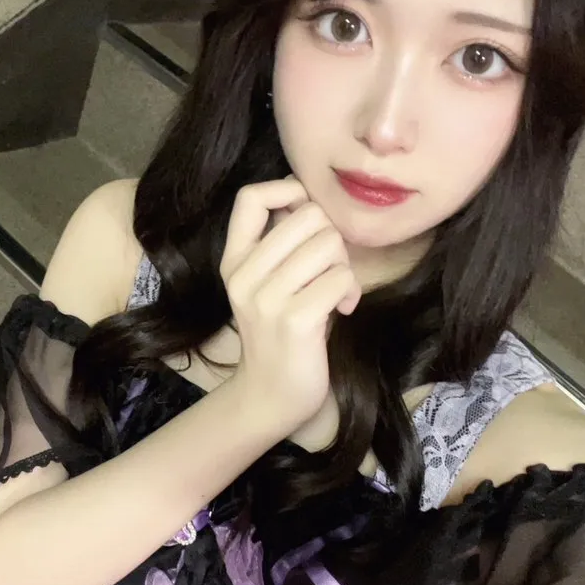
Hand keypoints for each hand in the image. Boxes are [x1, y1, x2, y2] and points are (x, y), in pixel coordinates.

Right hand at [219, 178, 360, 435]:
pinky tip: (343, 310)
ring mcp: (266, 298)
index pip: (250, 197)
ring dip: (344, 266)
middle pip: (307, 215)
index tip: (305, 214)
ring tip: (335, 292)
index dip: (287, 190)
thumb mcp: (266, 283)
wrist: (272, 394)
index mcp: (233, 260)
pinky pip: (341, 277)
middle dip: (332, 237)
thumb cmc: (281, 333)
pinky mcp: (295, 320)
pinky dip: (350, 292)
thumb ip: (280, 243)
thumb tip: (305, 195)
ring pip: (329, 244)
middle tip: (330, 268)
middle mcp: (244, 275)